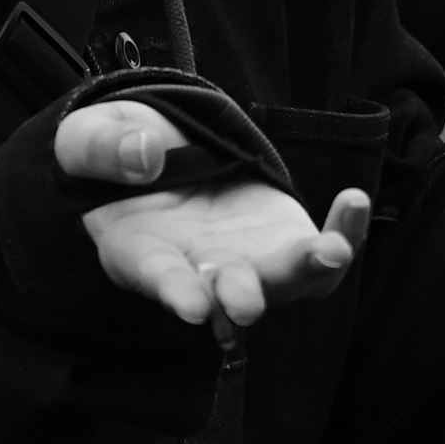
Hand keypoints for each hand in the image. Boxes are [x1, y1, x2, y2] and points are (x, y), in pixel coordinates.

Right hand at [54, 99, 372, 342]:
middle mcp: (195, 269)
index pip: (155, 275)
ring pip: (281, 284)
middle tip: (248, 303)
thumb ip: (104, 146)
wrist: (155, 154)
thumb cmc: (113, 152)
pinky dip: (342, 234)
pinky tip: (355, 202)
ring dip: (305, 272)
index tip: (190, 304)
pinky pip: (318, 252)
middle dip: (239, 296)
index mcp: (138, 249)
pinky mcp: (281, 238)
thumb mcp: (89, 138)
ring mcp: (244, 259)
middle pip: (225, 294)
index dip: (172, 290)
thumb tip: (144, 156)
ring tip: (331, 250)